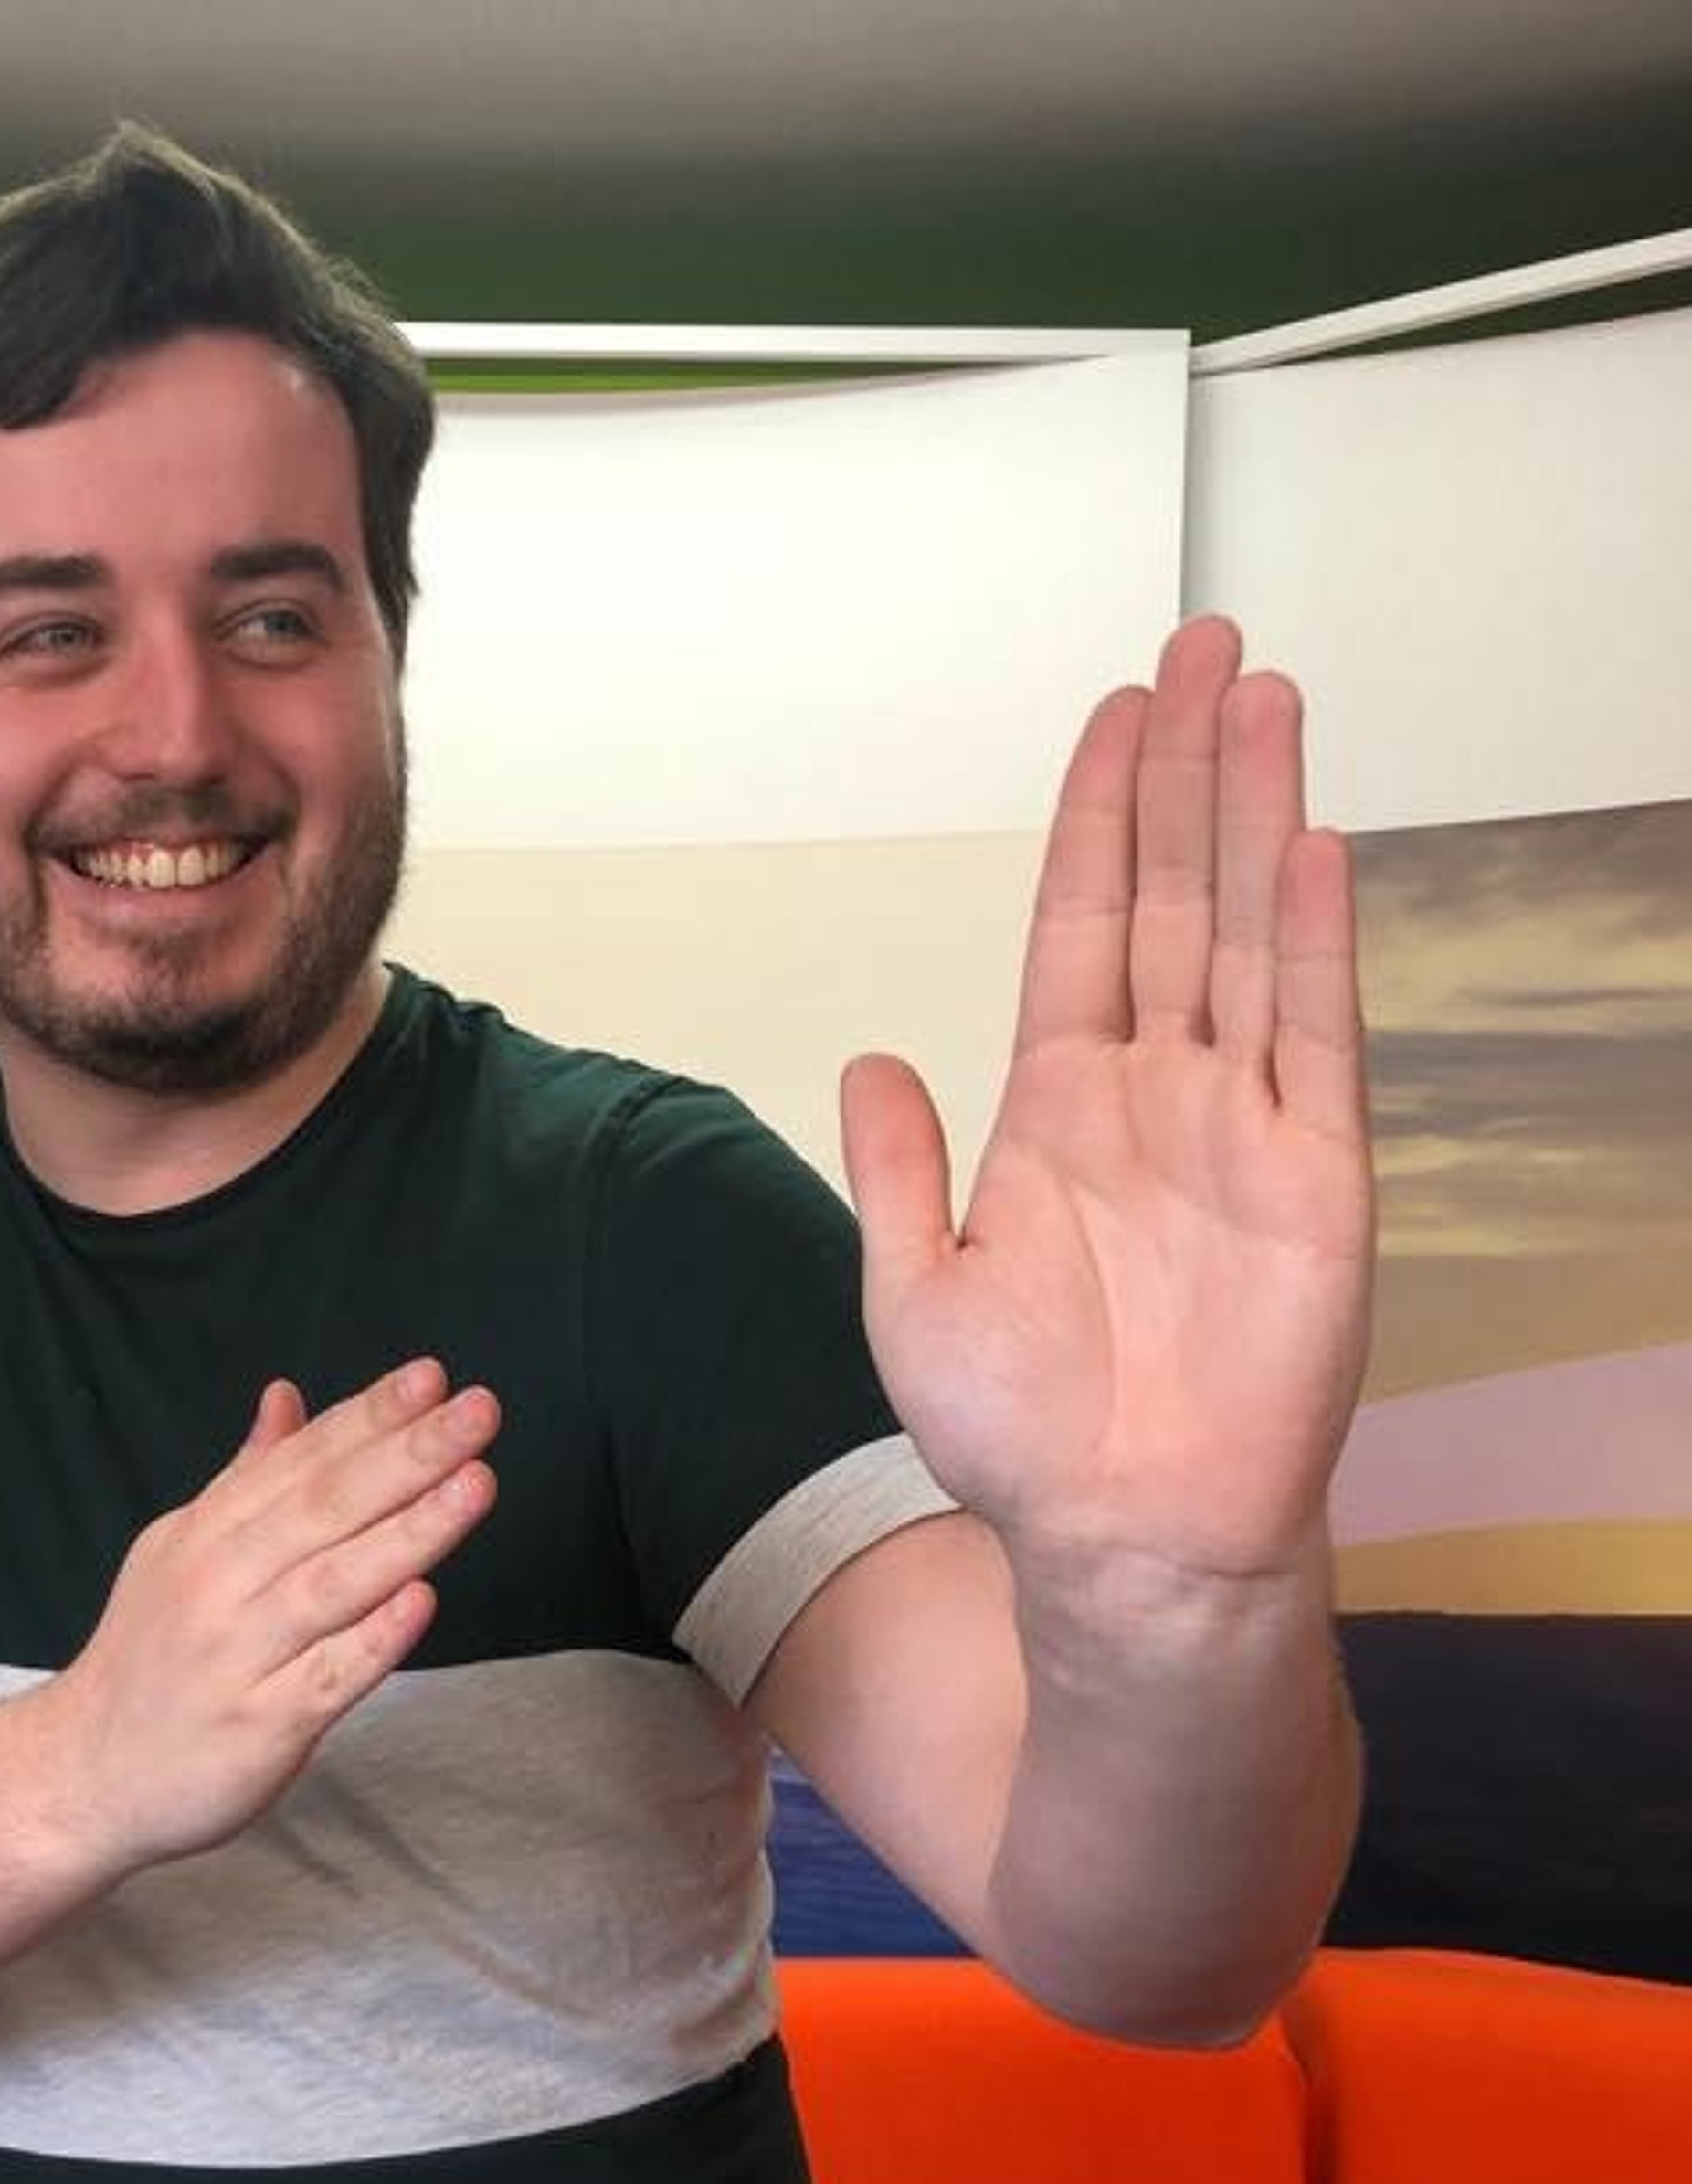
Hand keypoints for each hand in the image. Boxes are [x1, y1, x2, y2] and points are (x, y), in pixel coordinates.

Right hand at [50, 1358, 498, 1871]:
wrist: (82, 1774)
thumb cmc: (149, 1658)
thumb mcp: (181, 1549)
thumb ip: (245, 1477)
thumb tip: (287, 1395)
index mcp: (209, 1533)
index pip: (301, 1461)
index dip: (368, 1416)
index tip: (432, 1376)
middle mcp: (221, 1585)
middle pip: (324, 1508)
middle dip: (406, 1454)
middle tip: (475, 1412)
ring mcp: (239, 1657)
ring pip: (333, 1584)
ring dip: (408, 1531)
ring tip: (475, 1483)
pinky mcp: (258, 1728)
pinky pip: (323, 1678)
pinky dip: (373, 1640)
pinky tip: (422, 1600)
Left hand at [840, 616, 1372, 1597]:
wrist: (1116, 1535)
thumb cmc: (1017, 1433)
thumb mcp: (911, 1290)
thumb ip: (898, 1167)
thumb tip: (870, 1058)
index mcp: (1057, 1107)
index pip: (1079, 924)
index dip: (1097, 818)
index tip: (1115, 715)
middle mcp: (1155, 1094)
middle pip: (1171, 897)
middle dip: (1186, 772)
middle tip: (1202, 646)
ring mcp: (1240, 1126)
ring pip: (1247, 935)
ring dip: (1255, 816)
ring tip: (1261, 696)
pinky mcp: (1315, 1179)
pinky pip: (1315, 1038)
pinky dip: (1312, 942)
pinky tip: (1309, 846)